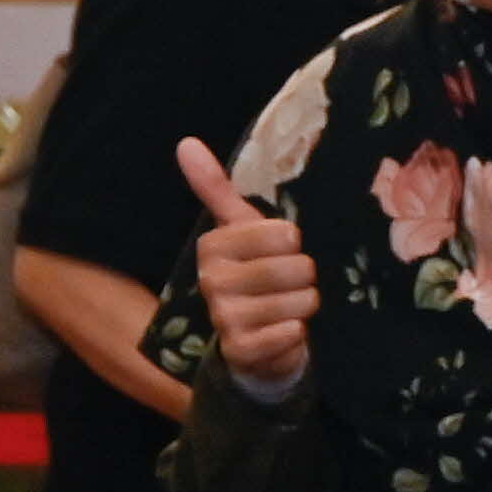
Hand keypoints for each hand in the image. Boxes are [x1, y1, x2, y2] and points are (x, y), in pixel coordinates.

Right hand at [177, 135, 319, 392]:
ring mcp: (224, 317)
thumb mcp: (240, 229)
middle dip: (304, 277)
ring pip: (299, 301)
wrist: (252, 340)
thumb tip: (186, 142)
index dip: (293, 245)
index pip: (283, 234)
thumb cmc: (253, 274)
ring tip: (287, 308)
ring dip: (304, 305)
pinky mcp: (241, 349)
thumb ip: (216, 188)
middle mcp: (212, 280)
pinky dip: (297, 333)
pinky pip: (290, 333)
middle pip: (295, 267)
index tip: (280, 252)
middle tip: (288, 285)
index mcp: (213, 247)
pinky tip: (284, 332)